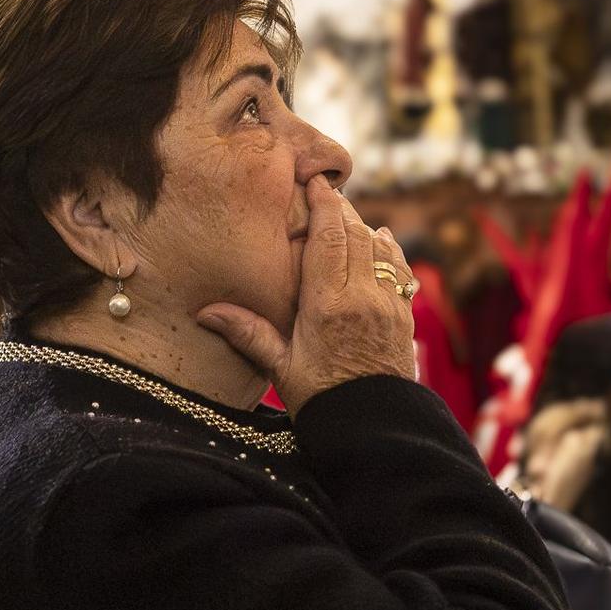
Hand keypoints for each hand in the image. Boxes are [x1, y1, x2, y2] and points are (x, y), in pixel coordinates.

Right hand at [195, 177, 415, 414]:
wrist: (374, 428)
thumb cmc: (322, 400)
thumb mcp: (280, 368)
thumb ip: (249, 333)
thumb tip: (206, 312)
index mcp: (328, 305)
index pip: (329, 238)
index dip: (324, 204)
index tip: (316, 181)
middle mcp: (363, 297)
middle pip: (355, 234)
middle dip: (341, 210)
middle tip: (325, 192)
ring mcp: (389, 304)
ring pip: (380, 248)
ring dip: (363, 227)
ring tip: (346, 214)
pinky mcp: (404, 316)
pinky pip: (400, 269)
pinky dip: (388, 249)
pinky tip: (380, 240)